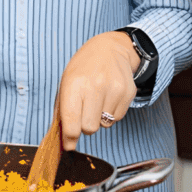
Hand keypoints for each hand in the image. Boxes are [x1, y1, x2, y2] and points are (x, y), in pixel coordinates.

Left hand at [58, 31, 139, 150]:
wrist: (109, 49)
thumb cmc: (83, 68)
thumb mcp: (66, 83)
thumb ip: (63, 112)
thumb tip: (66, 143)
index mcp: (74, 83)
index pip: (71, 123)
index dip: (69, 137)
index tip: (69, 142)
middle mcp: (94, 86)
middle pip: (89, 129)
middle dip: (85, 125)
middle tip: (84, 110)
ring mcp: (113, 89)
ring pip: (104, 125)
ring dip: (99, 117)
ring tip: (97, 99)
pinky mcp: (128, 92)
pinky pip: (118, 118)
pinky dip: (111, 112)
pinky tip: (108, 96)